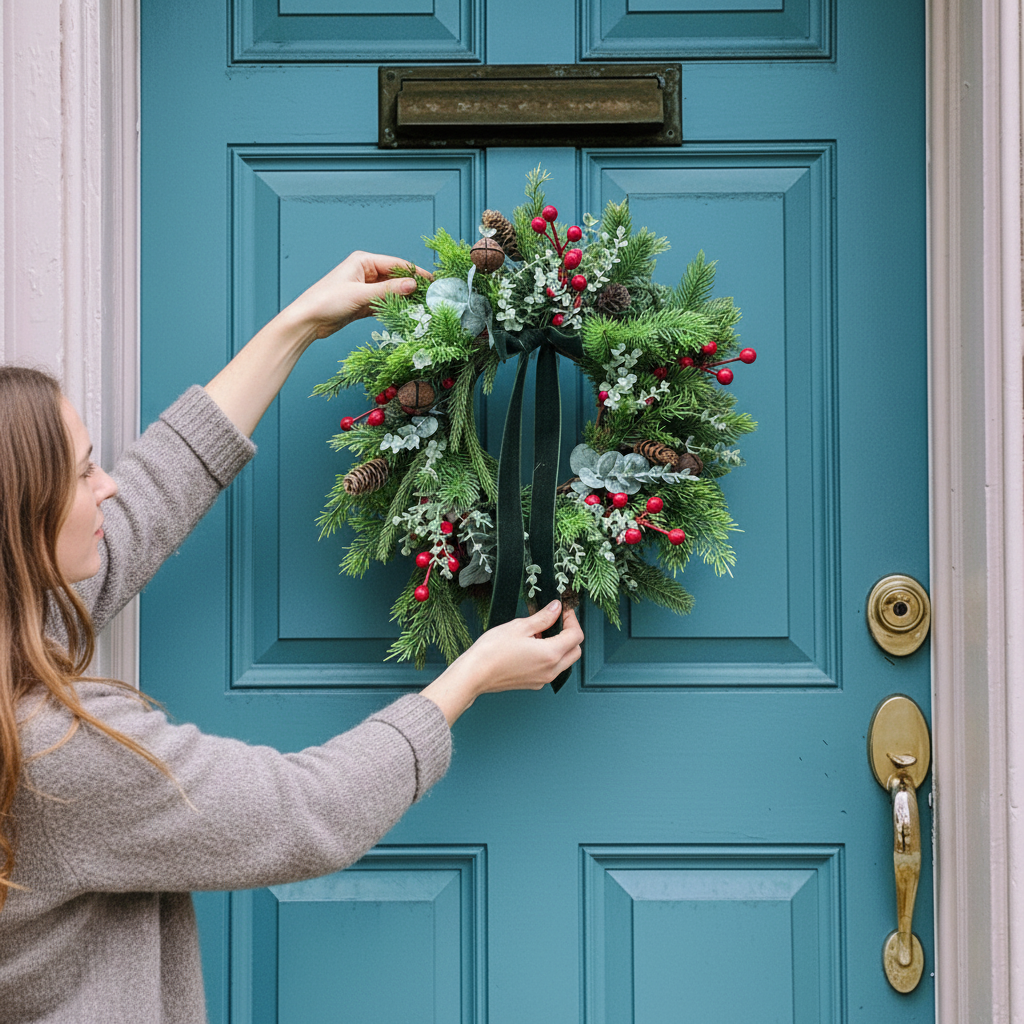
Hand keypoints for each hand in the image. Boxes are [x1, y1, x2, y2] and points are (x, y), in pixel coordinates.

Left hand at [285, 250, 432, 340]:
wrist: (307, 320)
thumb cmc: (327, 301)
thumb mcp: (360, 295)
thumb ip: (388, 290)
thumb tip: (413, 285)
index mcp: (363, 261)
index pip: (397, 264)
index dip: (415, 273)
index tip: (432, 282)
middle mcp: (365, 272)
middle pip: (395, 278)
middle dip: (411, 287)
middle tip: (430, 297)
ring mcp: (364, 288)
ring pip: (391, 292)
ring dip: (403, 299)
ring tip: (421, 307)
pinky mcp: (362, 303)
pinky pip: (383, 303)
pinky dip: (393, 308)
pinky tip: (405, 314)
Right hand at [420, 602, 583, 725]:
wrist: (475, 674)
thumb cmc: (492, 651)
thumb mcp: (520, 626)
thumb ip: (543, 617)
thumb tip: (556, 609)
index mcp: (551, 654)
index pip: (576, 635)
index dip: (572, 619)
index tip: (563, 610)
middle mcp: (551, 670)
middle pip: (575, 650)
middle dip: (570, 633)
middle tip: (555, 620)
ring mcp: (543, 679)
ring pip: (564, 661)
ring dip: (559, 645)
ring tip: (538, 632)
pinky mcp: (534, 683)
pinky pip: (551, 669)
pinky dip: (549, 656)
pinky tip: (531, 645)